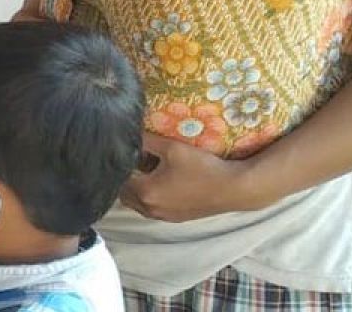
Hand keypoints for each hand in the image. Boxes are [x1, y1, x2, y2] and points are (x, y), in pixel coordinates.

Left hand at [120, 134, 255, 221]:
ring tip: (144, 170)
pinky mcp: (175, 219)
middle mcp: (150, 209)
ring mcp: (163, 217)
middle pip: (124, 194)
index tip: (121, 153)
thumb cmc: (202, 167)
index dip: (118, 165)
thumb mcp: (171, 147)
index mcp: (145, 193)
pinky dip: (150, 197)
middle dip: (124, 178)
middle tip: (131, 160)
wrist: (233, 189)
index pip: (118, 180)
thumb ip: (146, 140)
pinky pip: (152, 209)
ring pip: (137, 203)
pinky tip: (161, 181)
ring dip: (136, 189)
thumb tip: (129, 132)